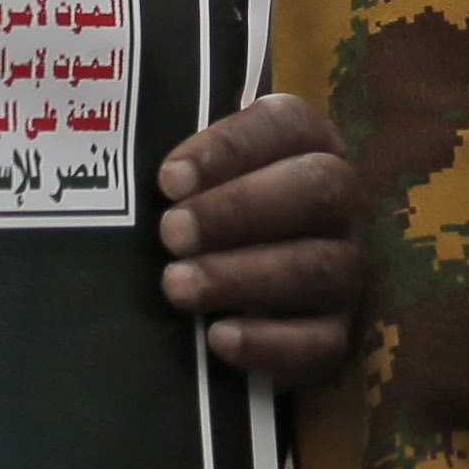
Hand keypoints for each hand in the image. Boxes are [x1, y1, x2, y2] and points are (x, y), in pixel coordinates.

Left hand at [156, 91, 363, 385]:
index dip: (231, 147)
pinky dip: (269, 342)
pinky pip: (321, 343)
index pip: (288, 126)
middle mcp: (340, 204)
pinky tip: (218, 338)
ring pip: (319, 268)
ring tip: (176, 286)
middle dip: (239, 209)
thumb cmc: (198, 218)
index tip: (168, 178)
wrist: (229, 298)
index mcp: (309, 147)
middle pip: (318, 190)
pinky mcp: (336, 334)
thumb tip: (123, 168)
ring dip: (243, 276)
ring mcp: (346, 270)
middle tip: (170, 233)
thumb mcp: (191, 182)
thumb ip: (176, 168)